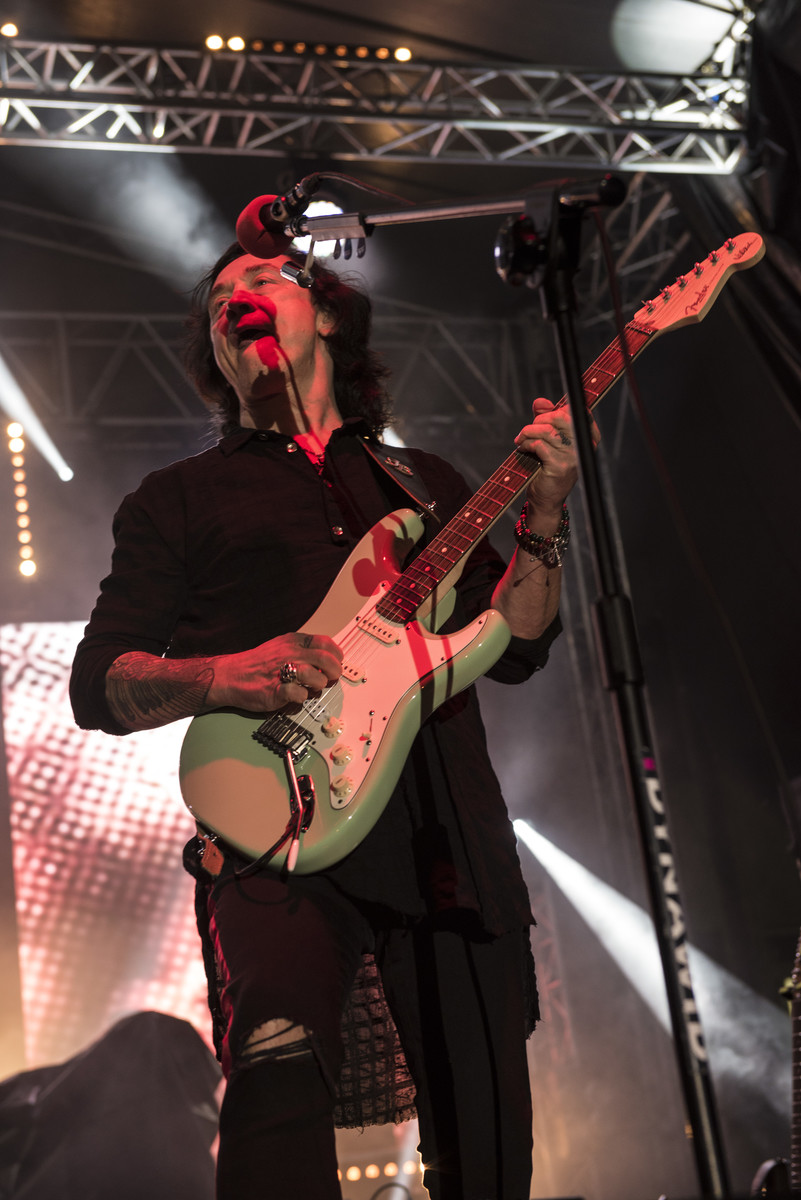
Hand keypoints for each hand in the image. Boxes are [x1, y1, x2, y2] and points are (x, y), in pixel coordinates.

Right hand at [210, 632, 342, 712]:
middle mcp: (289, 654)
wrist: (230, 675)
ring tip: (314, 688)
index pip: (325, 642)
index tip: (337, 662)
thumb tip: (327, 658)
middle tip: (332, 678)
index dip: (336, 654)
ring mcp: (282, 672)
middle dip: (335, 671)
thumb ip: (303, 649)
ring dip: (320, 685)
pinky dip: (303, 698)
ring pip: (315, 676)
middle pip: (325, 659)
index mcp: (293, 642)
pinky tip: (298, 696)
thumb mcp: (281, 646)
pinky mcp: (275, 691)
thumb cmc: (258, 664)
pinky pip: (299, 695)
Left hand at [514, 397, 599, 520]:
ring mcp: (573, 457)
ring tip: (520, 440)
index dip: (556, 409)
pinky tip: (522, 449)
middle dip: (540, 419)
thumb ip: (547, 419)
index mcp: (587, 437)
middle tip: (528, 430)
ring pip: (547, 431)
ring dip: (528, 432)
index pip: (576, 411)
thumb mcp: (549, 440)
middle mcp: (583, 446)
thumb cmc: (548, 468)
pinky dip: (527, 444)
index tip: (541, 415)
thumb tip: (540, 401)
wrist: (546, 499)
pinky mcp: (559, 467)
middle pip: (562, 417)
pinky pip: (539, 446)